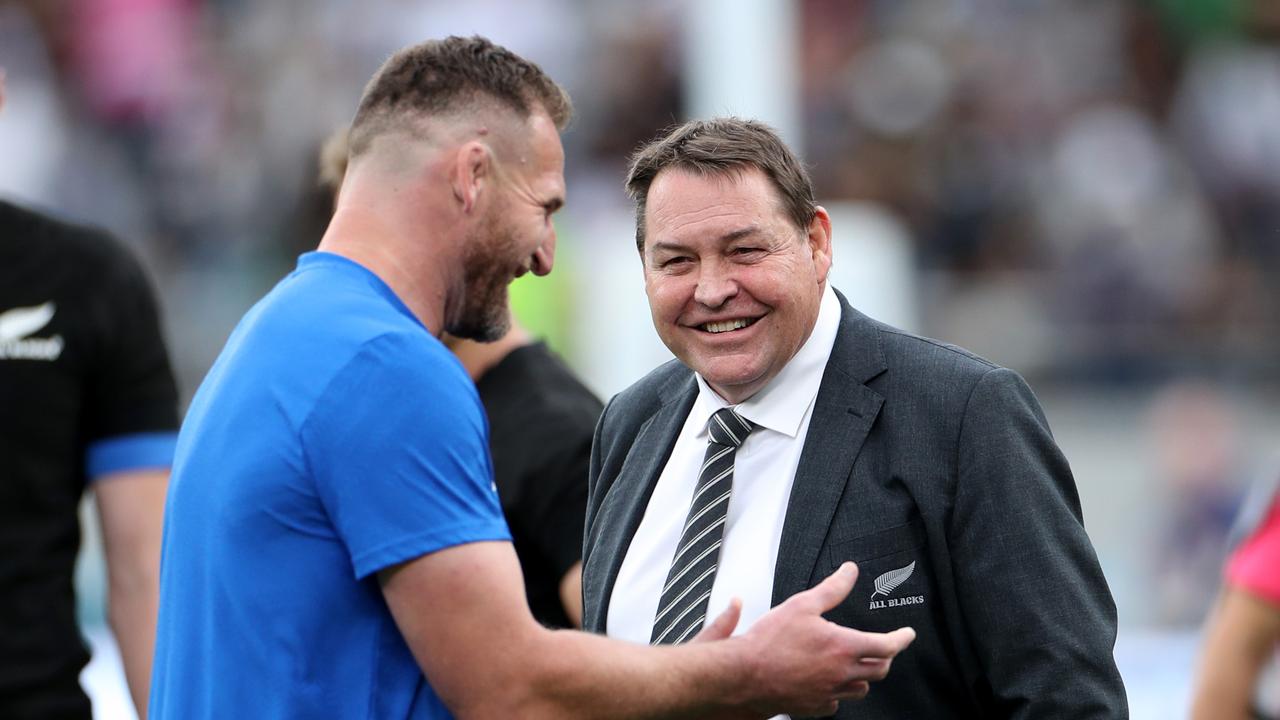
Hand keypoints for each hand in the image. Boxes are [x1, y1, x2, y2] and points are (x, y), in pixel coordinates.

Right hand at [737, 562, 915, 716]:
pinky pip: (836, 703)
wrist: (746, 673)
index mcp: (843, 646)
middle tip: (885, 649)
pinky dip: (838, 693)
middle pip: (879, 669)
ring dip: (864, 676)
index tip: (907, 635)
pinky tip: (829, 683)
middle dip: (886, 657)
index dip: (902, 638)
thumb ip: (832, 588)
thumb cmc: (770, 641)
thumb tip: (849, 572)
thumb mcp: (803, 604)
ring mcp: (829, 693)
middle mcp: (841, 673)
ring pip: (860, 689)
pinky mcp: (814, 707)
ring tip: (857, 665)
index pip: (887, 645)